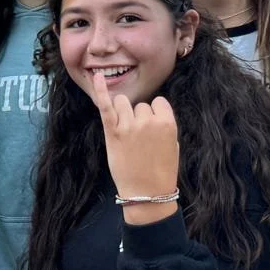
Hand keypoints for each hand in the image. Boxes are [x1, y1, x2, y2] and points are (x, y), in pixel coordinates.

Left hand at [89, 73, 180, 203]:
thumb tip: (151, 111)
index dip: (154, 115)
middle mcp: (148, 120)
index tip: (152, 131)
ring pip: (124, 103)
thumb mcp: (173, 144)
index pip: (158, 103)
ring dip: (124, 113)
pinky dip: (100, 90)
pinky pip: (106, 105)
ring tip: (126, 134)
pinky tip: (96, 77)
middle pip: (140, 105)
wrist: (147, 193)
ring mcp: (129, 125)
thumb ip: (163, 124)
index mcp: (167, 122)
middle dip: (139, 118)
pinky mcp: (112, 132)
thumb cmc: (161, 171)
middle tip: (139, 141)